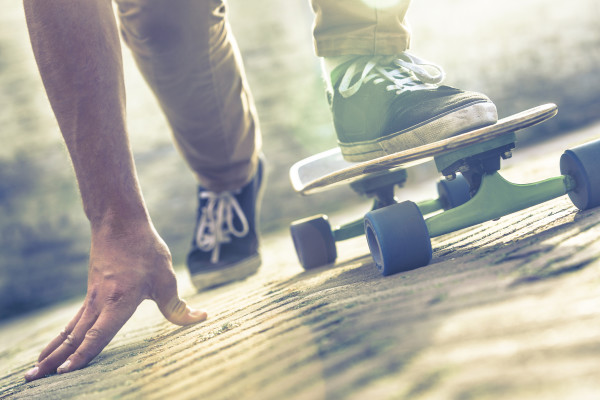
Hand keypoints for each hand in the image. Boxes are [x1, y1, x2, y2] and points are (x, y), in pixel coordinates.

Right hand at [24, 221, 206, 380]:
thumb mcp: (166, 278)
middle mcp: (100, 302)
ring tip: (33, 371)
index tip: (66, 371)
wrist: (119, 223)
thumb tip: (200, 318)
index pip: (98, 334)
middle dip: (55, 361)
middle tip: (32, 380)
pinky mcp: (91, 294)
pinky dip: (61, 338)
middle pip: (75, 337)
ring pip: (69, 331)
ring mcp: (92, 298)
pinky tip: (52, 348)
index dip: (83, 355)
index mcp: (119, 300)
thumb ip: (178, 306)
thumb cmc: (145, 250)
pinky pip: (73, 322)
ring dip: (52, 352)